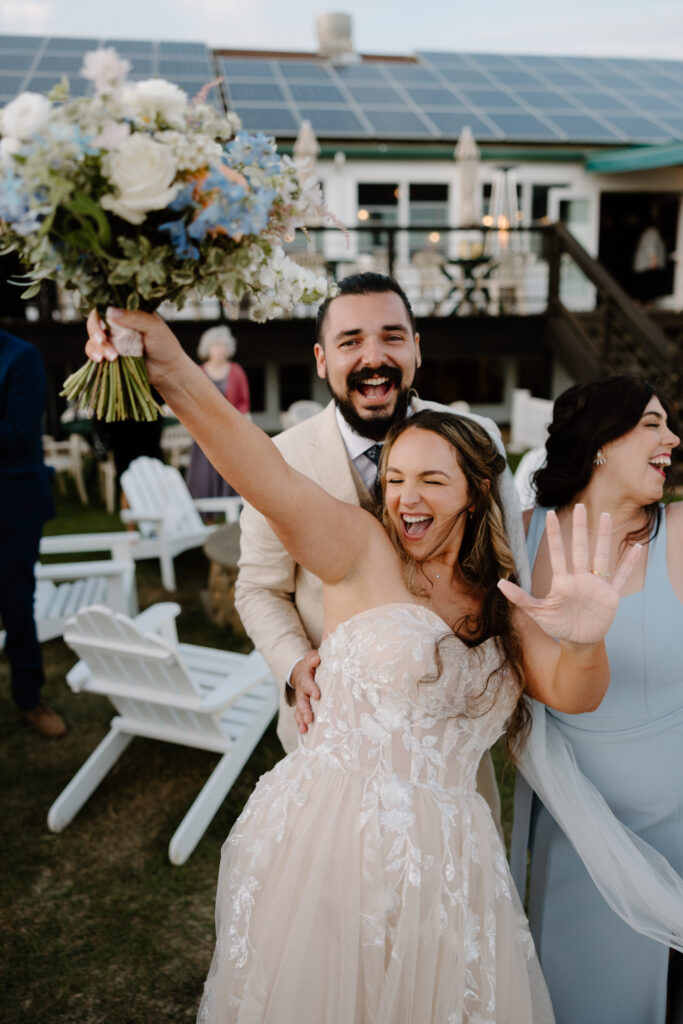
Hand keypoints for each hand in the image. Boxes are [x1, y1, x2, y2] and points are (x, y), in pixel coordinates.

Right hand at [85, 307, 187, 388]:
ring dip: (97, 346)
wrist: (168, 371)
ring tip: (113, 357)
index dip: (100, 314)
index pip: (106, 305)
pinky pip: (94, 351)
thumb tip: (110, 311)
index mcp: (128, 311)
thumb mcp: (153, 327)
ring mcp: (113, 339)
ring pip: (93, 338)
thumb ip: (134, 317)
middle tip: (102, 340)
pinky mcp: (109, 354)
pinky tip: (100, 360)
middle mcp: (118, 323)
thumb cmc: (165, 345)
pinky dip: (94, 354)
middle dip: (96, 331)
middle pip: (95, 321)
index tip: (103, 325)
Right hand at [291, 651, 320, 734]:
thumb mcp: (312, 658)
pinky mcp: (301, 707)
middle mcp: (301, 691)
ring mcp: (300, 700)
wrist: (300, 671)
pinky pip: (300, 717)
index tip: (317, 696)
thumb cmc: (311, 665)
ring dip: (301, 721)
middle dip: (305, 711)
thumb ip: (314, 658)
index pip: (307, 684)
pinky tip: (305, 735)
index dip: (312, 690)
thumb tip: (317, 659)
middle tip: (309, 719)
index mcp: (305, 679)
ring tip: (305, 730)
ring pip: (299, 711)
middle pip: (302, 702)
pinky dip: (301, 725)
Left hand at [498, 505, 641, 645]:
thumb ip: (520, 598)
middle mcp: (580, 578)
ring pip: (601, 556)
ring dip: (604, 537)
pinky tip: (637, 548)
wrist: (578, 641)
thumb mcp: (537, 612)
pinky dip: (629, 564)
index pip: (557, 553)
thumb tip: (499, 584)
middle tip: (580, 506)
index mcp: (562, 581)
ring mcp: (596, 585)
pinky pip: (621, 577)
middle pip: (580, 548)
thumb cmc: (557, 626)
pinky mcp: (610, 596)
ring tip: (606, 516)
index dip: (554, 534)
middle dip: (580, 528)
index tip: (550, 514)